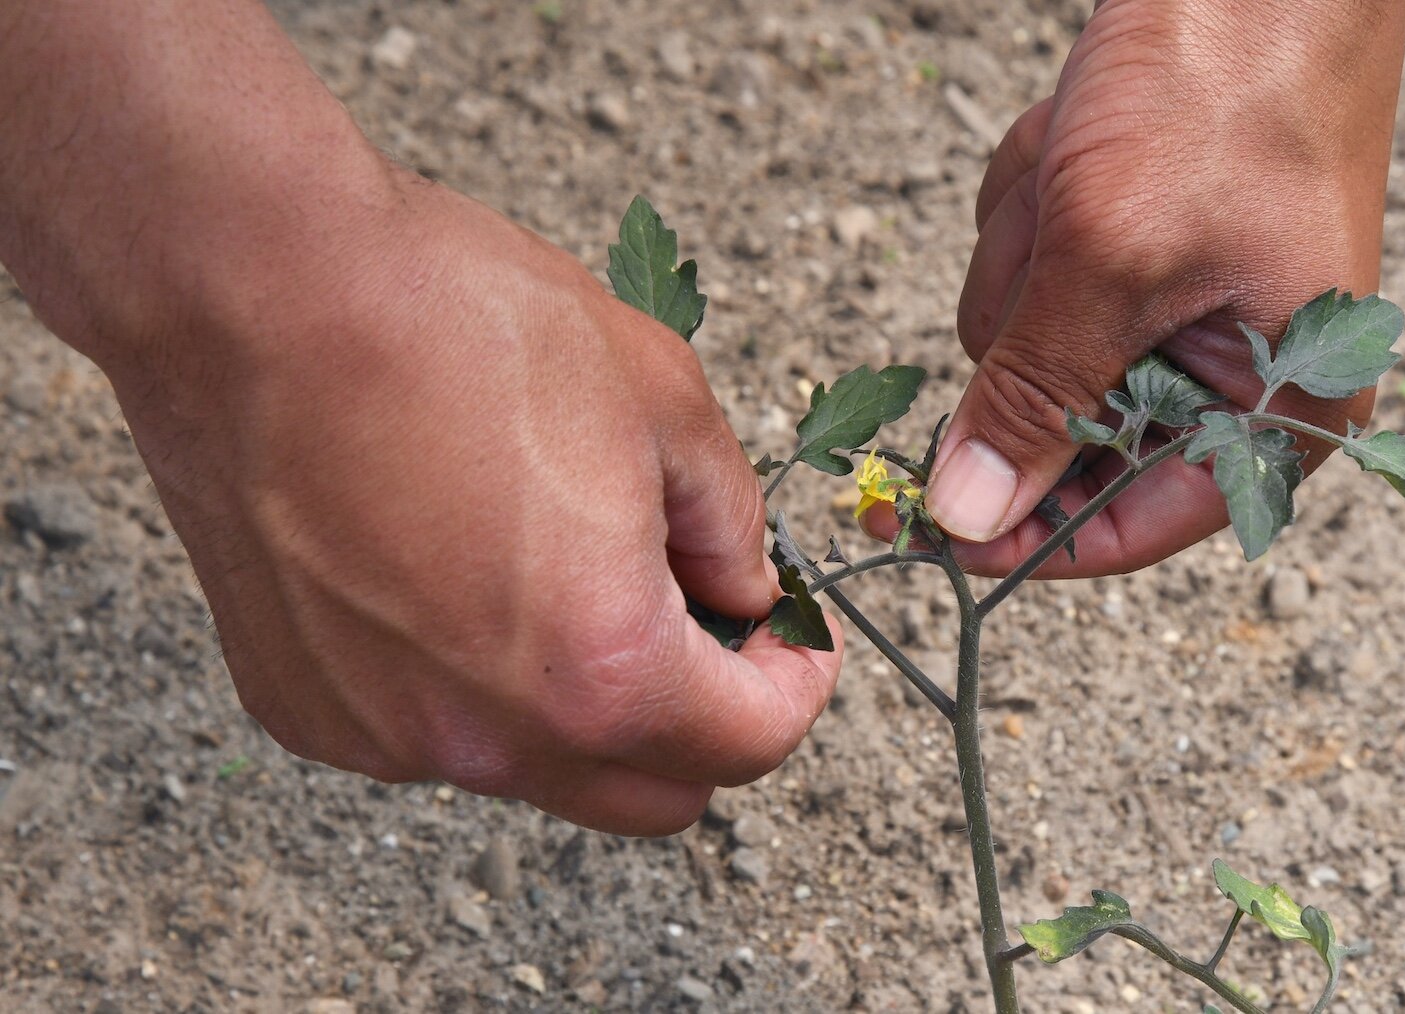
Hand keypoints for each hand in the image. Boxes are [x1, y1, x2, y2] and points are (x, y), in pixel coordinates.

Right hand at [107, 171, 840, 834]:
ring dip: (582, 704)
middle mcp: (489, 737)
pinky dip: (472, 685)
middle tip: (702, 623)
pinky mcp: (305, 710)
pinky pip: (432, 733)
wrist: (256, 291)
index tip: (791, 641)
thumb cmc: (452, 327)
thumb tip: (745, 591)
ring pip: (540, 768)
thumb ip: (733, 528)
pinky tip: (452, 574)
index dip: (794, 685)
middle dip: (702, 722)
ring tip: (562, 571)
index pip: (748, 746)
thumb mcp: (663, 399)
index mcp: (601, 670)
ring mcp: (386, 734)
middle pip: (654, 796)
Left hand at [884, 0, 1404, 576]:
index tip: (930, 519)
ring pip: (1022, 340)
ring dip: (1030, 253)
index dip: (1024, 534)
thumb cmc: (1228, 96)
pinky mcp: (1120, 255)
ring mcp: (1166, 311)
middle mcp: (1226, 376)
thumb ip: (1035, 398)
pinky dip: (1031, 209)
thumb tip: (968, 517)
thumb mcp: (1112, 261)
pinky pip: (1026, 270)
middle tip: (1072, 237)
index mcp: (1273, 411)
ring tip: (1087, 173)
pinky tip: (1076, 149)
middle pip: (1057, 426)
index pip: (1126, 527)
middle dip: (1037, 327)